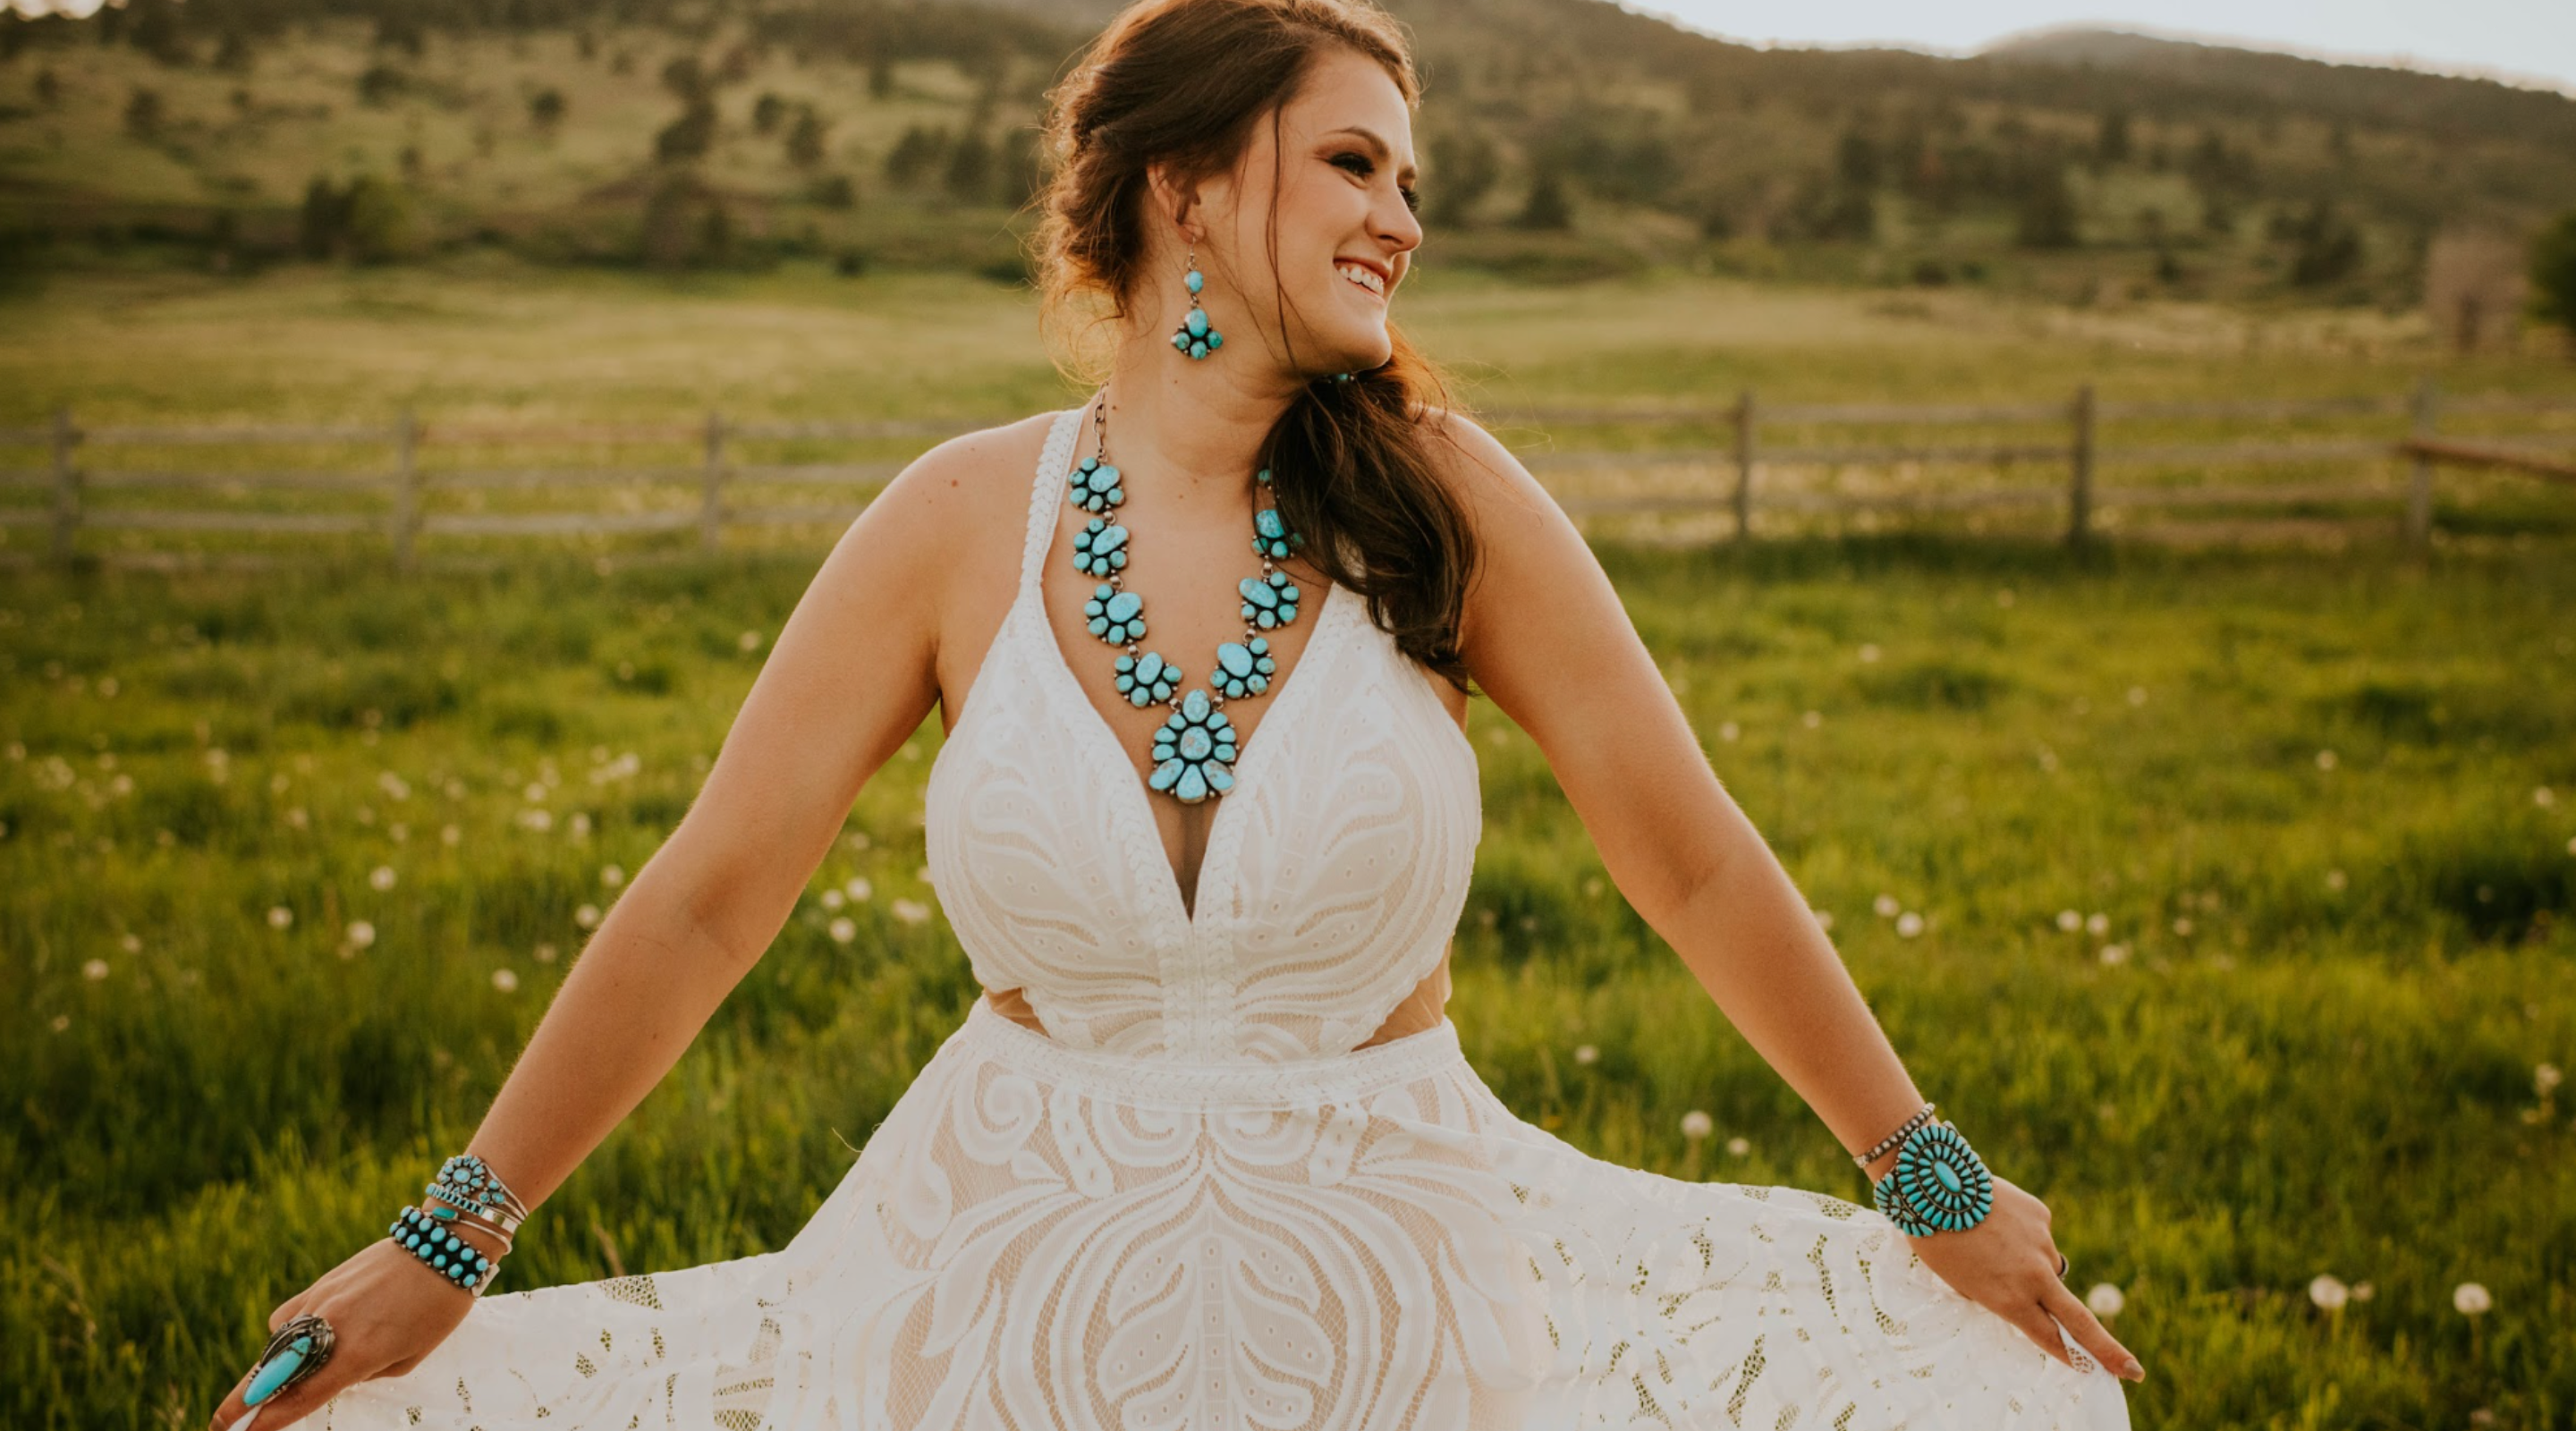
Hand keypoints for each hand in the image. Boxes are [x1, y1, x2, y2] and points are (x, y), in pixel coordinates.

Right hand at [206, 1230, 493, 1429]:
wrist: (445, 1244)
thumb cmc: (438, 1308)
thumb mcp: (410, 1356)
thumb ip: (363, 1372)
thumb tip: (330, 1376)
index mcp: (357, 1354)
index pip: (300, 1397)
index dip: (270, 1422)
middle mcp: (330, 1328)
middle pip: (272, 1374)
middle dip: (241, 1404)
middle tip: (220, 1426)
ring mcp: (320, 1302)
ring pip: (278, 1344)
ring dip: (270, 1368)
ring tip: (269, 1386)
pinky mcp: (321, 1282)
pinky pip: (289, 1316)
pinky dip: (286, 1334)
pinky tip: (299, 1341)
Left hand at [1901, 1172, 2145, 1384]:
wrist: (1930, 1185)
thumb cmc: (1936, 1241)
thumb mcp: (1961, 1282)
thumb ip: (1999, 1293)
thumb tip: (2026, 1289)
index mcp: (2009, 1299)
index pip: (2049, 1337)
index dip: (2070, 1356)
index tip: (2092, 1372)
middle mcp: (2033, 1276)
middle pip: (2080, 1321)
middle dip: (2108, 1350)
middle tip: (2133, 1371)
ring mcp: (2042, 1244)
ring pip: (2046, 1266)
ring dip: (2026, 1263)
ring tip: (1986, 1243)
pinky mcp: (2041, 1214)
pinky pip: (2037, 1234)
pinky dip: (2021, 1234)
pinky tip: (1993, 1219)